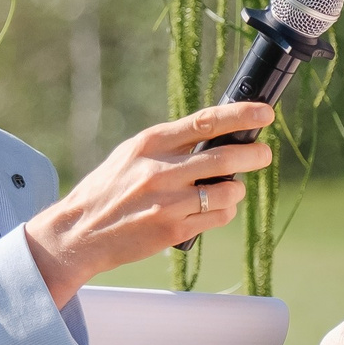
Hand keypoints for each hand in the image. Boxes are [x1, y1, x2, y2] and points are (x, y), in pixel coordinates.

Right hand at [23, 104, 274, 305]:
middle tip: (263, 154)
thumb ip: (169, 145)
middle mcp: (160, 171)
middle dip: (254, 154)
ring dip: (236, 189)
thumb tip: (213, 134)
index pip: (205, 122)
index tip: (264, 113)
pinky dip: (223, 212)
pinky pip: (217, 217)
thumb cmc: (107, 190)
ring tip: (230, 189)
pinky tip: (214, 209)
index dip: (240, 115)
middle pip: (225, 158)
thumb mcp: (131, 155)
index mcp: (150, 144)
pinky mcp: (172, 230)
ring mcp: (168, 203)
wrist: (79, 232)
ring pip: (226, 192)